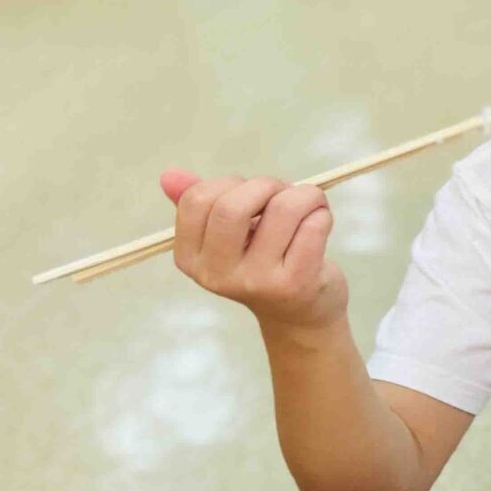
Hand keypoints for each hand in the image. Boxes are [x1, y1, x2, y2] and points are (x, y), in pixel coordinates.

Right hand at [161, 170, 345, 332]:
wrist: (299, 315)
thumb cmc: (262, 263)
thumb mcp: (226, 238)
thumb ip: (200, 206)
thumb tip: (169, 175)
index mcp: (190, 257)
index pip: (196, 200)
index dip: (230, 182)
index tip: (250, 193)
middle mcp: (217, 274)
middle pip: (232, 206)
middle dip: (265, 185)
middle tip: (282, 194)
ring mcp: (256, 280)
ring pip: (282, 209)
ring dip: (303, 195)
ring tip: (308, 204)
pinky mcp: (296, 282)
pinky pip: (313, 226)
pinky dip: (321, 213)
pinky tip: (319, 223)